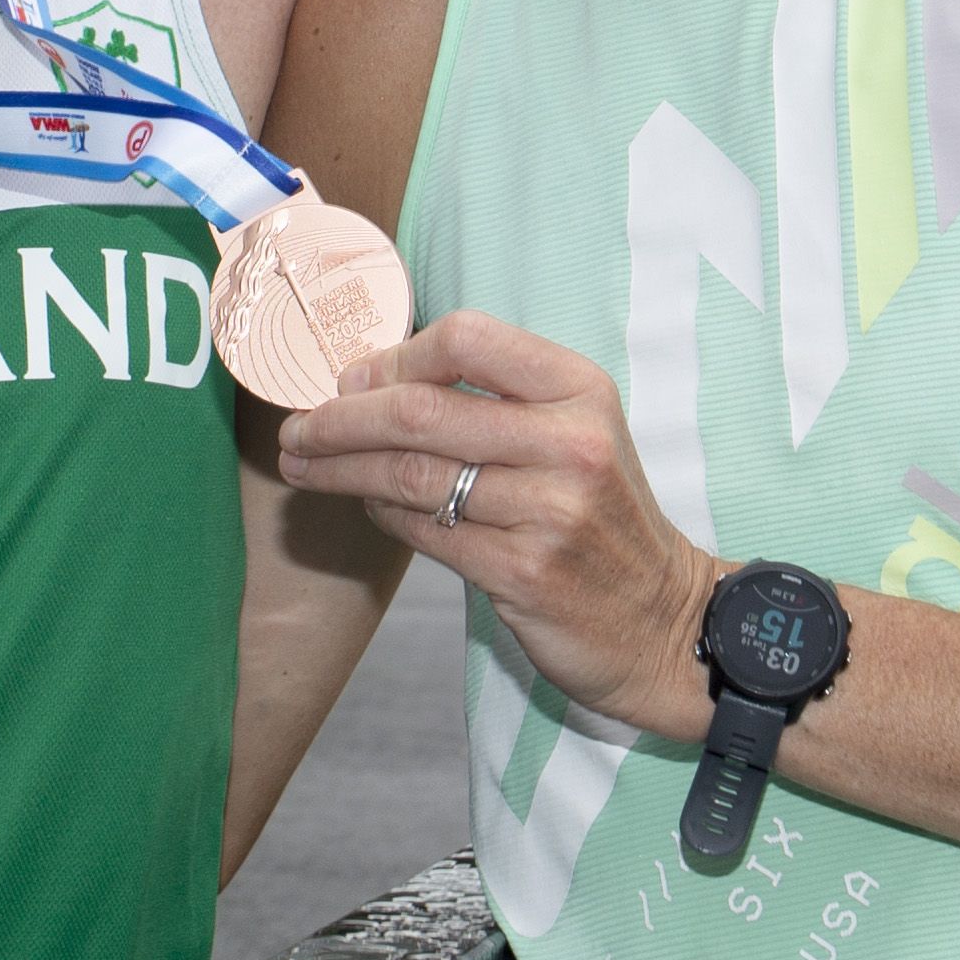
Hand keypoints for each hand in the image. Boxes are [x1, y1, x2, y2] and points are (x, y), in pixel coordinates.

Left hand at [277, 311, 718, 740]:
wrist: (661, 620)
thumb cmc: (600, 518)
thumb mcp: (575, 435)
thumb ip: (494, 402)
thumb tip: (371, 381)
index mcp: (580, 390)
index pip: (467, 339)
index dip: (395, 356)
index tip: (352, 379)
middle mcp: (570, 444)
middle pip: (420, 410)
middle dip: (341, 418)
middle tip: (298, 428)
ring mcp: (548, 511)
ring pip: (410, 474)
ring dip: (340, 468)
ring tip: (302, 465)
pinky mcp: (522, 572)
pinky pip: (423, 530)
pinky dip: (380, 513)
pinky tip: (363, 504)